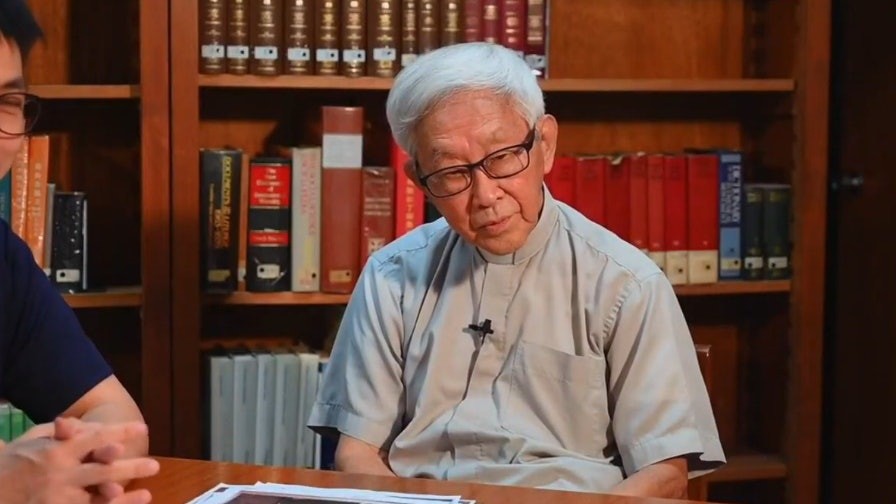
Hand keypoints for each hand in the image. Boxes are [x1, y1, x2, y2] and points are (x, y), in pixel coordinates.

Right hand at [0, 417, 159, 503]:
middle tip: (154, 466)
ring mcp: (57, 498)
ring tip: (146, 495)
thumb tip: (82, 425)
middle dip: (132, 468)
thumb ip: (62, 431)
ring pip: (98, 500)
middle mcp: (60, 475)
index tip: (142, 428)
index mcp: (57, 450)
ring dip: (124, 498)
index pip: (95, 438)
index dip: (120, 432)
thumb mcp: (34, 437)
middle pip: (103, 471)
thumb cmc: (15, 459)